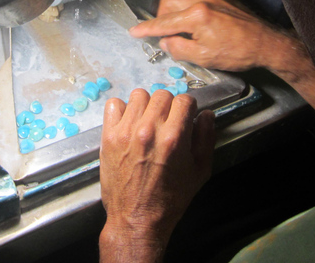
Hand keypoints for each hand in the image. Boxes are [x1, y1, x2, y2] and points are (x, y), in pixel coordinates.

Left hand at [99, 89, 215, 261]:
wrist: (136, 219)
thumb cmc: (170, 199)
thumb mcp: (200, 171)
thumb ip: (206, 138)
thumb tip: (206, 115)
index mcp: (174, 138)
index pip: (184, 100)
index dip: (189, 108)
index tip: (185, 118)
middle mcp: (149, 130)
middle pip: (162, 94)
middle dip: (169, 106)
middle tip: (167, 123)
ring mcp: (126, 131)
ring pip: (139, 95)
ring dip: (146, 106)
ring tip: (147, 122)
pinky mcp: (108, 136)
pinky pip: (114, 104)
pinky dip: (122, 110)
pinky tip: (129, 124)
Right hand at [129, 0, 297, 73]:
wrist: (267, 44)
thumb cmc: (237, 53)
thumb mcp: (204, 57)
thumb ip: (179, 48)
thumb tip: (165, 42)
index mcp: (196, 15)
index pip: (164, 22)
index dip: (146, 28)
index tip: (134, 31)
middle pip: (169, 2)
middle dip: (161, 17)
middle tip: (164, 34)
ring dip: (177, 14)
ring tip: (183, 31)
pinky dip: (192, 11)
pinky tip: (201, 26)